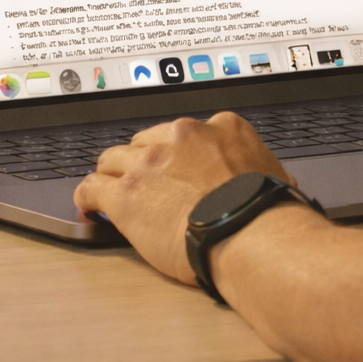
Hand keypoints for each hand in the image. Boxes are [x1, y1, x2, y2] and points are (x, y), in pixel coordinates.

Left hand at [73, 112, 292, 284]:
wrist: (250, 233)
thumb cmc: (266, 213)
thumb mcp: (275, 173)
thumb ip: (258, 166)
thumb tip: (270, 177)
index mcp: (220, 128)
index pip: (185, 133)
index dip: (176, 153)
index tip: (175, 166)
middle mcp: (180, 137)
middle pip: (145, 142)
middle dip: (143, 162)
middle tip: (145, 183)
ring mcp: (149, 163)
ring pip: (114, 159)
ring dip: (113, 175)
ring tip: (109, 189)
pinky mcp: (126, 193)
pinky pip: (92, 187)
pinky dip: (87, 195)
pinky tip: (87, 204)